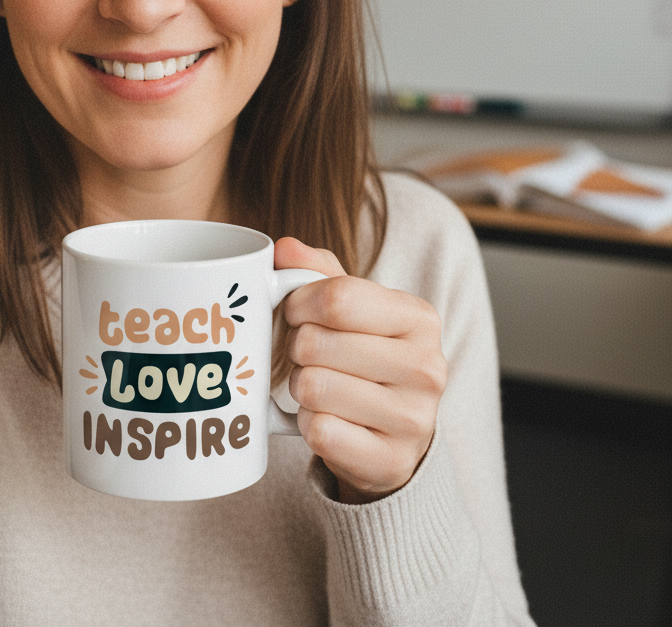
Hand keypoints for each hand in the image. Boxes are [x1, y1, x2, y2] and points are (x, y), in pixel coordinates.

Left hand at [277, 237, 446, 504]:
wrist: (392, 434)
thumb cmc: (363, 356)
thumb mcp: (348, 306)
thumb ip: (314, 270)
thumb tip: (284, 249)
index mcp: (419, 317)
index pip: (336, 297)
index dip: (299, 304)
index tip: (295, 313)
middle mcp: (427, 366)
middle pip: (317, 343)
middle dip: (296, 348)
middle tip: (308, 356)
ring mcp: (414, 418)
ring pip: (313, 388)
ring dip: (300, 388)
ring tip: (318, 387)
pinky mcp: (392, 461)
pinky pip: (319, 432)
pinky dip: (307, 425)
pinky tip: (326, 419)